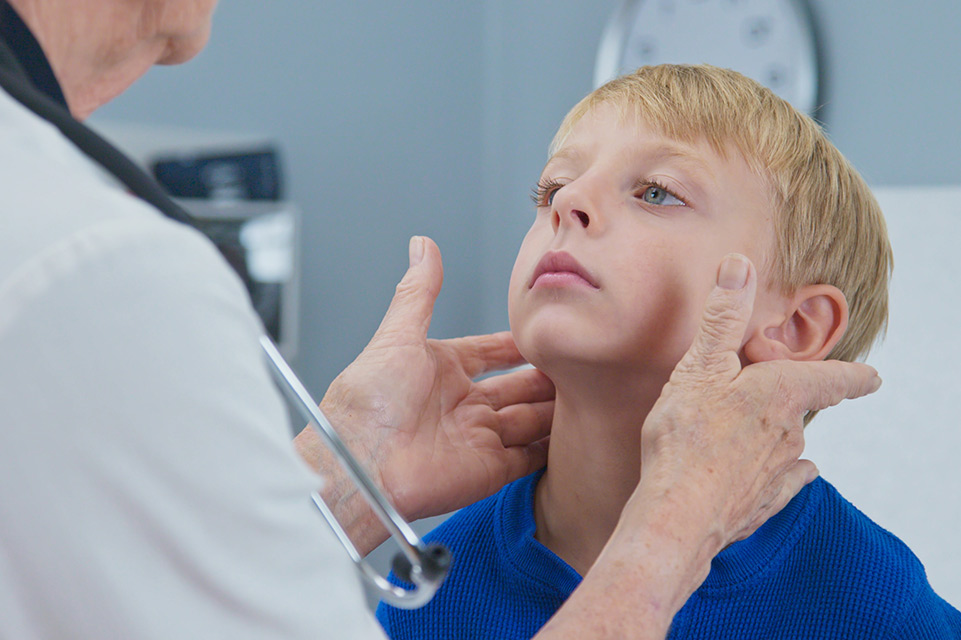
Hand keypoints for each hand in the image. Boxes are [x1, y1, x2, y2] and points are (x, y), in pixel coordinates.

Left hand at [295, 237, 552, 550]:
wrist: (363, 463)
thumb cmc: (369, 401)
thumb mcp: (398, 335)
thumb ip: (419, 291)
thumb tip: (422, 245)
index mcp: (440, 371)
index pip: (491, 352)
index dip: (519, 343)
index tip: (548, 331)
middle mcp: (461, 404)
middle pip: (518, 387)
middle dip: (547, 376)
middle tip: (580, 362)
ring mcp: (477, 438)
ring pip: (530, 420)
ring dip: (556, 410)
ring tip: (592, 392)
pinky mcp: (489, 471)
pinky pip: (529, 458)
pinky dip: (552, 449)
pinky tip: (576, 435)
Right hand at [636, 253, 881, 556]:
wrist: (678, 514)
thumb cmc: (685, 438)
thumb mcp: (699, 366)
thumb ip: (722, 316)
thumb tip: (740, 265)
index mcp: (783, 393)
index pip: (836, 379)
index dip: (854, 376)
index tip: (871, 378)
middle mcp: (792, 431)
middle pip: (801, 406)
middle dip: (782, 393)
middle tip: (747, 384)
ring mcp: (781, 470)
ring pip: (786, 440)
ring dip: (768, 430)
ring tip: (727, 428)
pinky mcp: (765, 501)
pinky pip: (782, 481)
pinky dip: (776, 473)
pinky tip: (765, 475)